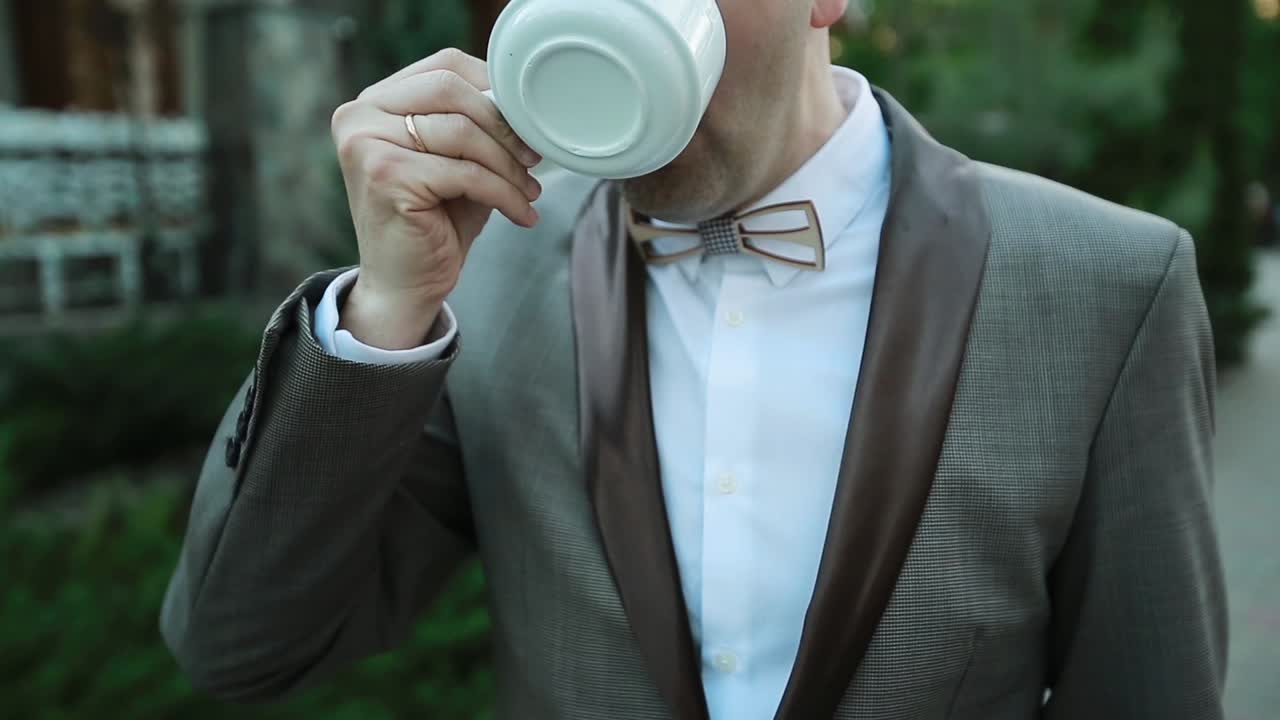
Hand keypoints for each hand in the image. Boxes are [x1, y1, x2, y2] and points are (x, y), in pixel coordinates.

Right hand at [329, 48, 541, 348]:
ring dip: (508, 166)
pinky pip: (464, 172)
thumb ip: (477, 125)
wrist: (404, 285)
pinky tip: (521, 214)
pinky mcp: (385, 176)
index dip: (493, 87)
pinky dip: (503, 193)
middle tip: (534, 158)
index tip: (525, 121)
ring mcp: (366, 144)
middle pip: (451, 90)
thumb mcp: (457, 161)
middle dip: (503, 125)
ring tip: (530, 191)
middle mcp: (360, 115)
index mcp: (374, 102)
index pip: (444, 66)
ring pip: (462, 132)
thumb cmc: (433, 222)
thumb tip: (525, 103)